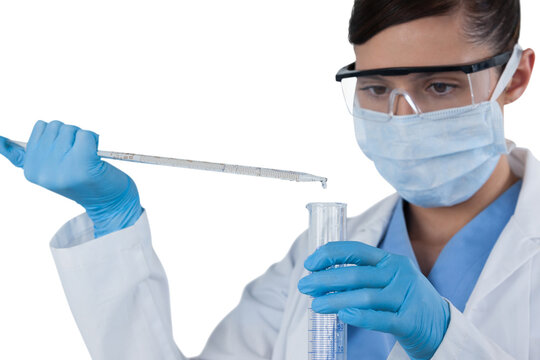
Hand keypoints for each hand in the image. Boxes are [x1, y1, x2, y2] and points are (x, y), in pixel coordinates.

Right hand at [0, 120, 142, 237]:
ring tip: (87, 159)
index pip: (40, 128)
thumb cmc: (81, 181)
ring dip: (83, 139)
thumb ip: (25, 156)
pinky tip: (96, 158)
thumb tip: (0, 139)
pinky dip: (95, 140)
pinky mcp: (83, 162)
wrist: (109, 203)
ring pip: (71, 128)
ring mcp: (61, 166)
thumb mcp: (49, 170)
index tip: (66, 158)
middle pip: (55, 125)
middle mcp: (42, 169)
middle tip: (78, 158)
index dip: (59, 138)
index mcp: (30, 170)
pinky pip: (86, 134)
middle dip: (71, 136)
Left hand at [297, 241, 449, 359]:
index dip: (331, 254)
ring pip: (365, 296)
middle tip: (304, 286)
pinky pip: (382, 318)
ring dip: (336, 300)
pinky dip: (361, 317)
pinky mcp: (410, 320)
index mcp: (391, 260)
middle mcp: (399, 274)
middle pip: (356, 274)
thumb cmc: (404, 300)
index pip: (357, 250)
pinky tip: (343, 316)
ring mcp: (406, 296)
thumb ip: (362, 275)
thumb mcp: (388, 280)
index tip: (310, 264)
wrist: (440, 326)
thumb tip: (321, 276)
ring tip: (315, 305)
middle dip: (325, 279)